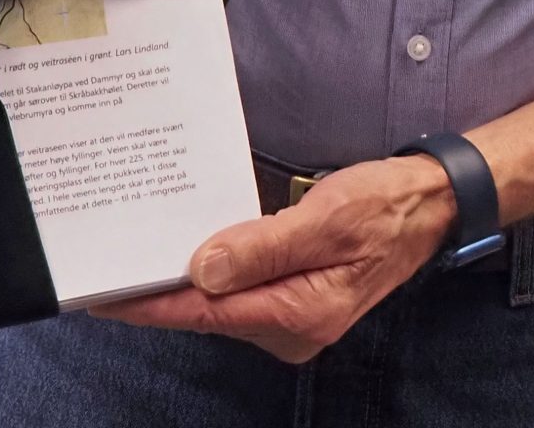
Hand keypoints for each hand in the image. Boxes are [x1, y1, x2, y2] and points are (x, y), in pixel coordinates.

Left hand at [95, 155, 455, 361]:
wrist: (430, 205)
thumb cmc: (383, 206)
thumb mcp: (326, 218)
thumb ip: (262, 247)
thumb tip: (201, 271)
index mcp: (299, 312)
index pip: (206, 313)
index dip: (150, 305)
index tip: (103, 297)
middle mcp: (292, 328)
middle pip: (208, 312)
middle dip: (160, 291)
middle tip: (110, 260)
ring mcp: (293, 317)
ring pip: (222, 302)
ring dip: (184, 281)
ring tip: (138, 254)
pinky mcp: (294, 299)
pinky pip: (240, 291)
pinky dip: (212, 275)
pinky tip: (189, 253)